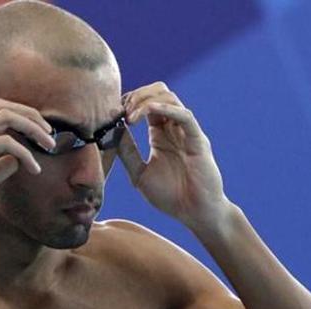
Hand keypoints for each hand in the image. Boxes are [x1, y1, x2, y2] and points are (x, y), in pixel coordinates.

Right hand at [0, 96, 55, 229]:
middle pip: (1, 104)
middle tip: (49, 132)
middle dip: (29, 114)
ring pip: (6, 115)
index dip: (15, 110)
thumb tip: (16, 161)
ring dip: (33, 126)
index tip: (34, 127)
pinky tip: (35, 169)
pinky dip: (26, 153)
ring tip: (50, 144)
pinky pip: (6, 142)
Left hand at [117, 82, 230, 228]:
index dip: (129, 101)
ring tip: (131, 117)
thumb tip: (113, 131)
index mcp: (160, 134)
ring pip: (170, 98)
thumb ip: (127, 152)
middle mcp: (174, 129)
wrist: (195, 214)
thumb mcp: (139, 173)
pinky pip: (184, 115)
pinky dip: (164, 108)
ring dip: (146, 100)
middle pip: (159, 92)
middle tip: (122, 111)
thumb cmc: (170, 196)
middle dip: (137, 95)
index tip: (112, 111)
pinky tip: (146, 113)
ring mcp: (187, 132)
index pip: (146, 103)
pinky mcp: (198, 140)